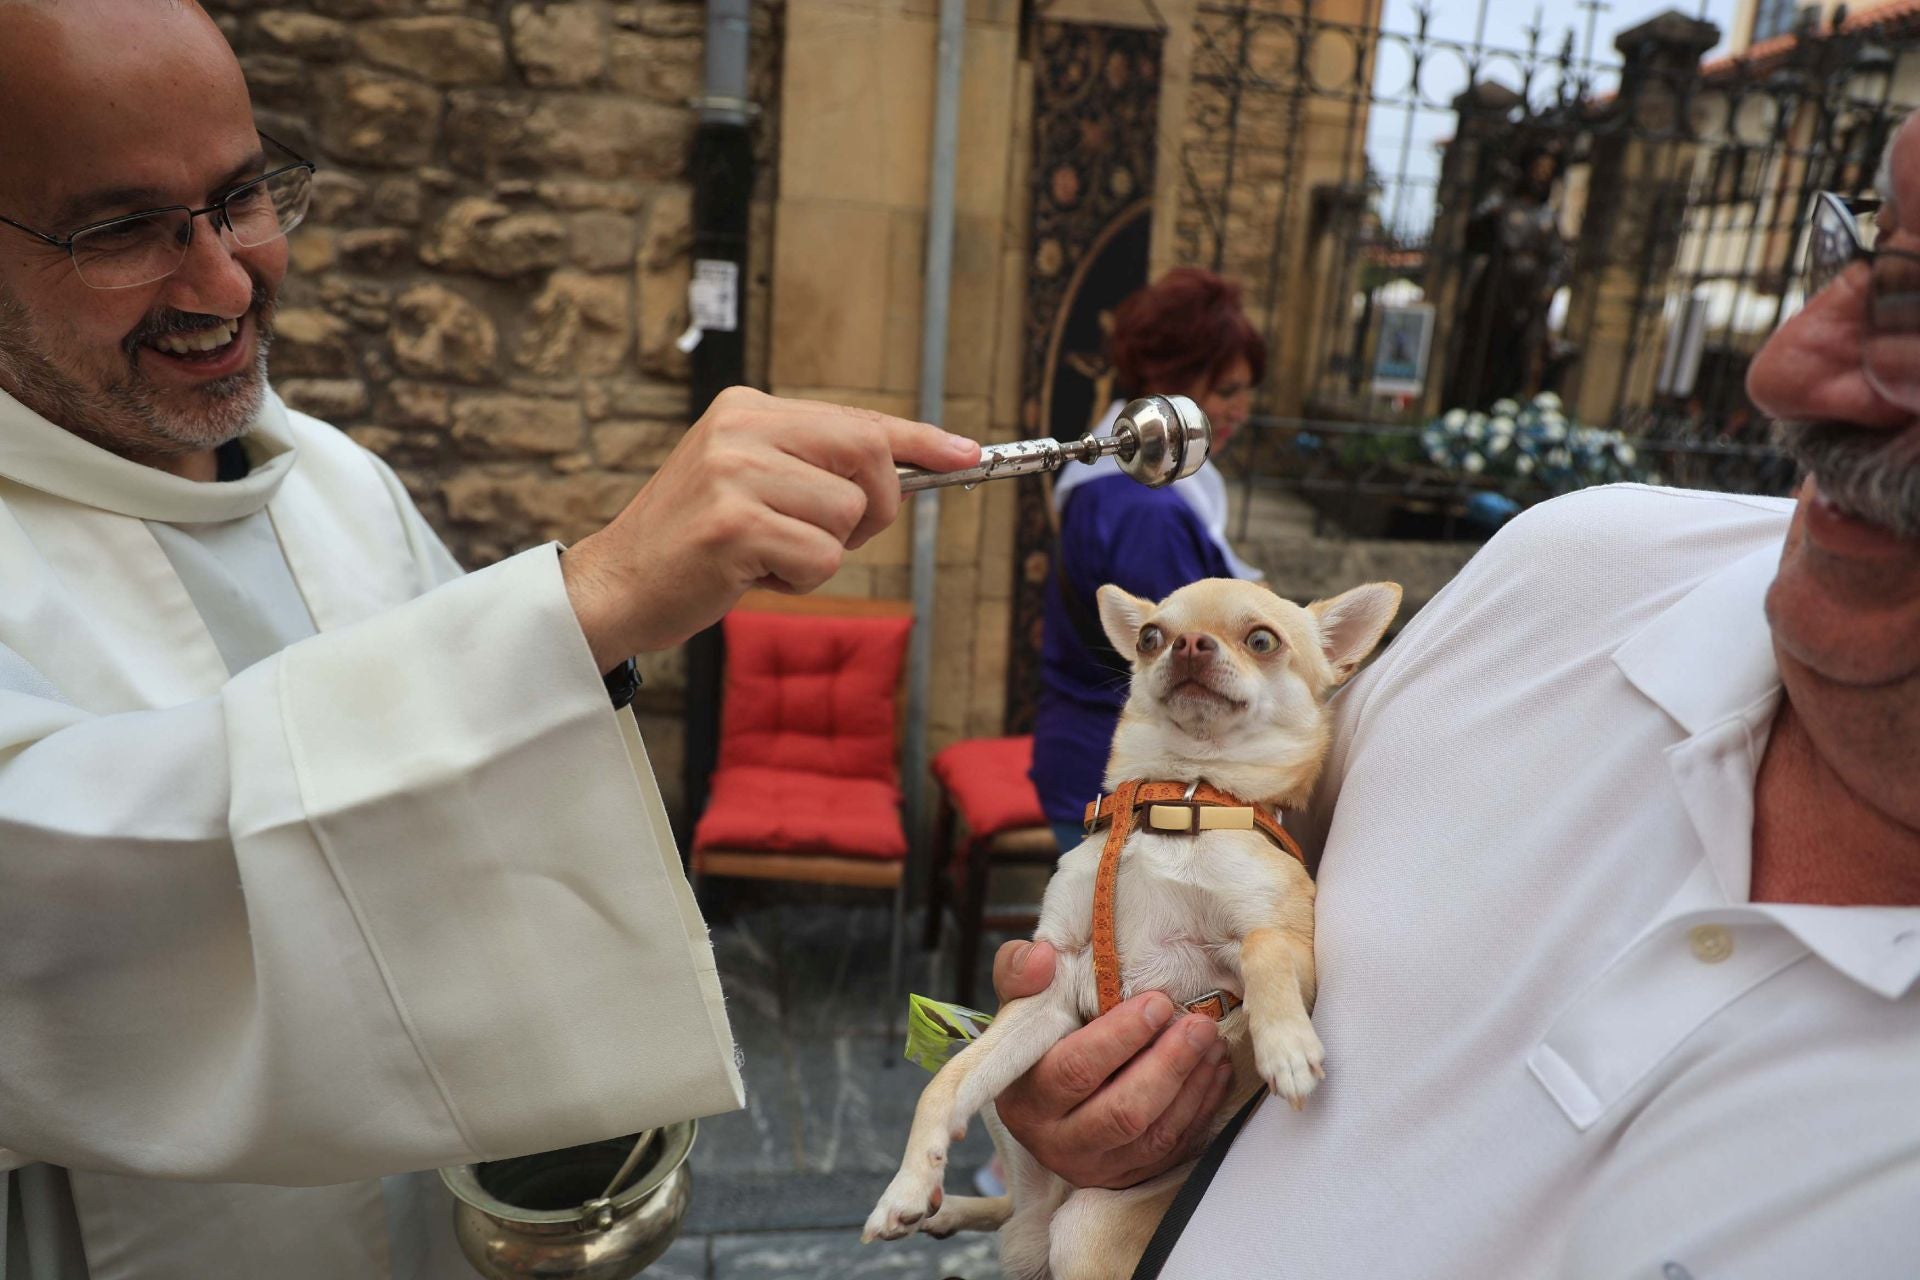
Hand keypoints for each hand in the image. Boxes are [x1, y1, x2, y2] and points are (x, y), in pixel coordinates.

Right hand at [561, 387, 979, 665]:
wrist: (616, 587)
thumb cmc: (694, 545)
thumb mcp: (751, 484)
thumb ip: (814, 468)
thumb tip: (910, 468)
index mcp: (746, 408)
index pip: (856, 417)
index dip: (921, 438)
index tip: (969, 454)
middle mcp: (741, 428)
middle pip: (868, 453)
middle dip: (874, 507)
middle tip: (829, 535)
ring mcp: (735, 473)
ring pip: (848, 515)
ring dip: (823, 554)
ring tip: (765, 556)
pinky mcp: (734, 524)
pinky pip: (823, 558)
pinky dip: (801, 581)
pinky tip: (751, 576)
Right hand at [991, 940, 1234, 1189]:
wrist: (1043, 1100)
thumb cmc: (1036, 1044)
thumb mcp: (1016, 1008)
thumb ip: (1018, 975)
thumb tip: (1043, 957)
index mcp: (1026, 1099)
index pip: (1075, 1070)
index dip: (1120, 1037)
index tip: (1157, 1003)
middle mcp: (1059, 1142)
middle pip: (1123, 1113)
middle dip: (1169, 1065)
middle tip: (1199, 1024)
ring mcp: (1098, 1166)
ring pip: (1154, 1136)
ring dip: (1192, 1086)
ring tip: (1212, 1042)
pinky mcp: (1130, 1175)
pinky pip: (1175, 1150)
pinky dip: (1201, 1109)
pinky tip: (1215, 1070)